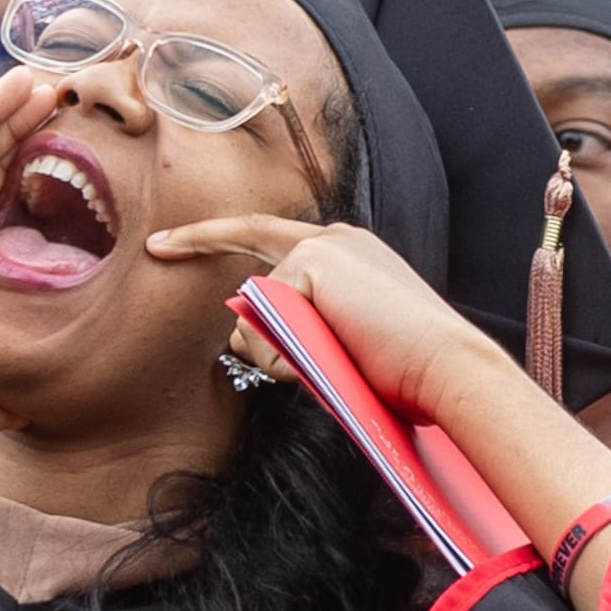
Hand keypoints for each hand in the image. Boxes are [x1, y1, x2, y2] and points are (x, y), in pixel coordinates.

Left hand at [146, 214, 492, 422]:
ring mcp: (322, 247)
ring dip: (279, 352)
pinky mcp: (313, 264)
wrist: (446, 368)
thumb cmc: (401, 372)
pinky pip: (266, 324)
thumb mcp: (336, 346)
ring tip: (333, 363)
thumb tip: (239, 326)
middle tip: (190, 274)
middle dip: (228, 284)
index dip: (213, 238)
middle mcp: (334, 238)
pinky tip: (327, 358)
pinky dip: (284, 356)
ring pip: (258, 309)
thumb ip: (290, 328)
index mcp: (347, 254)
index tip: (164, 242)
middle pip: (252, 266)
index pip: (266, 239)